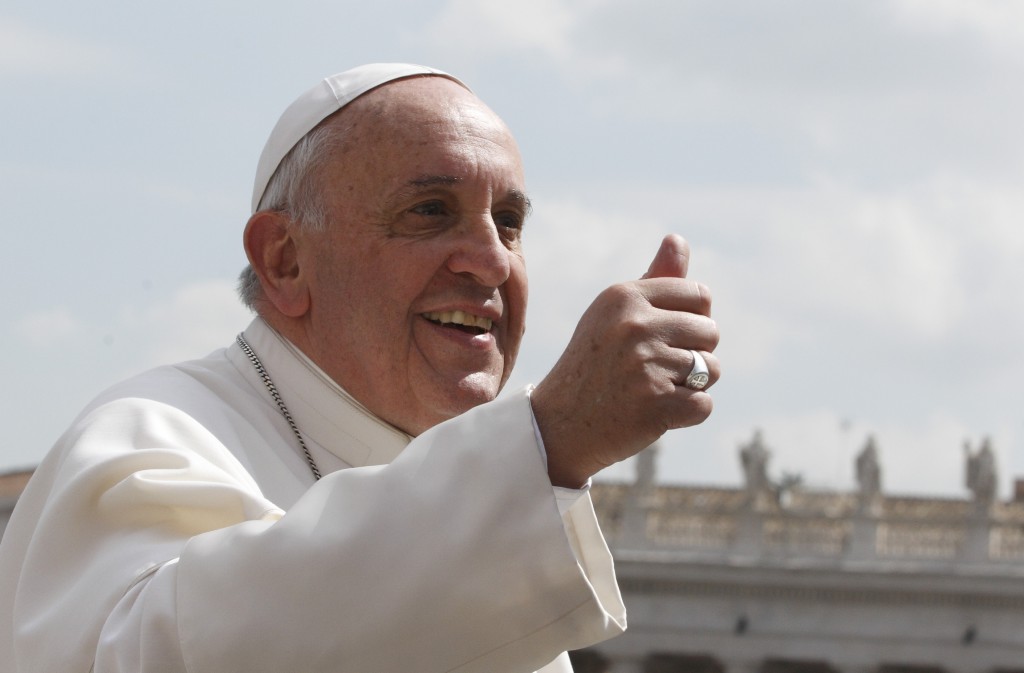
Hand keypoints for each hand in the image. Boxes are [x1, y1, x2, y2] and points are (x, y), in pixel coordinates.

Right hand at [531, 234, 719, 487]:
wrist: (558, 425)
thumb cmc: (594, 364)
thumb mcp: (614, 315)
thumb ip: (654, 279)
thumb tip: (678, 239)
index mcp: (624, 296)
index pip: (700, 296)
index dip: (690, 320)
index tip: (659, 338)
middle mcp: (634, 325)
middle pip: (711, 332)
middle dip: (693, 354)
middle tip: (653, 370)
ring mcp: (645, 365)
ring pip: (711, 369)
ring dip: (690, 385)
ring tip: (651, 390)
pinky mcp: (656, 405)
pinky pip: (703, 405)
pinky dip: (686, 414)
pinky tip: (655, 413)